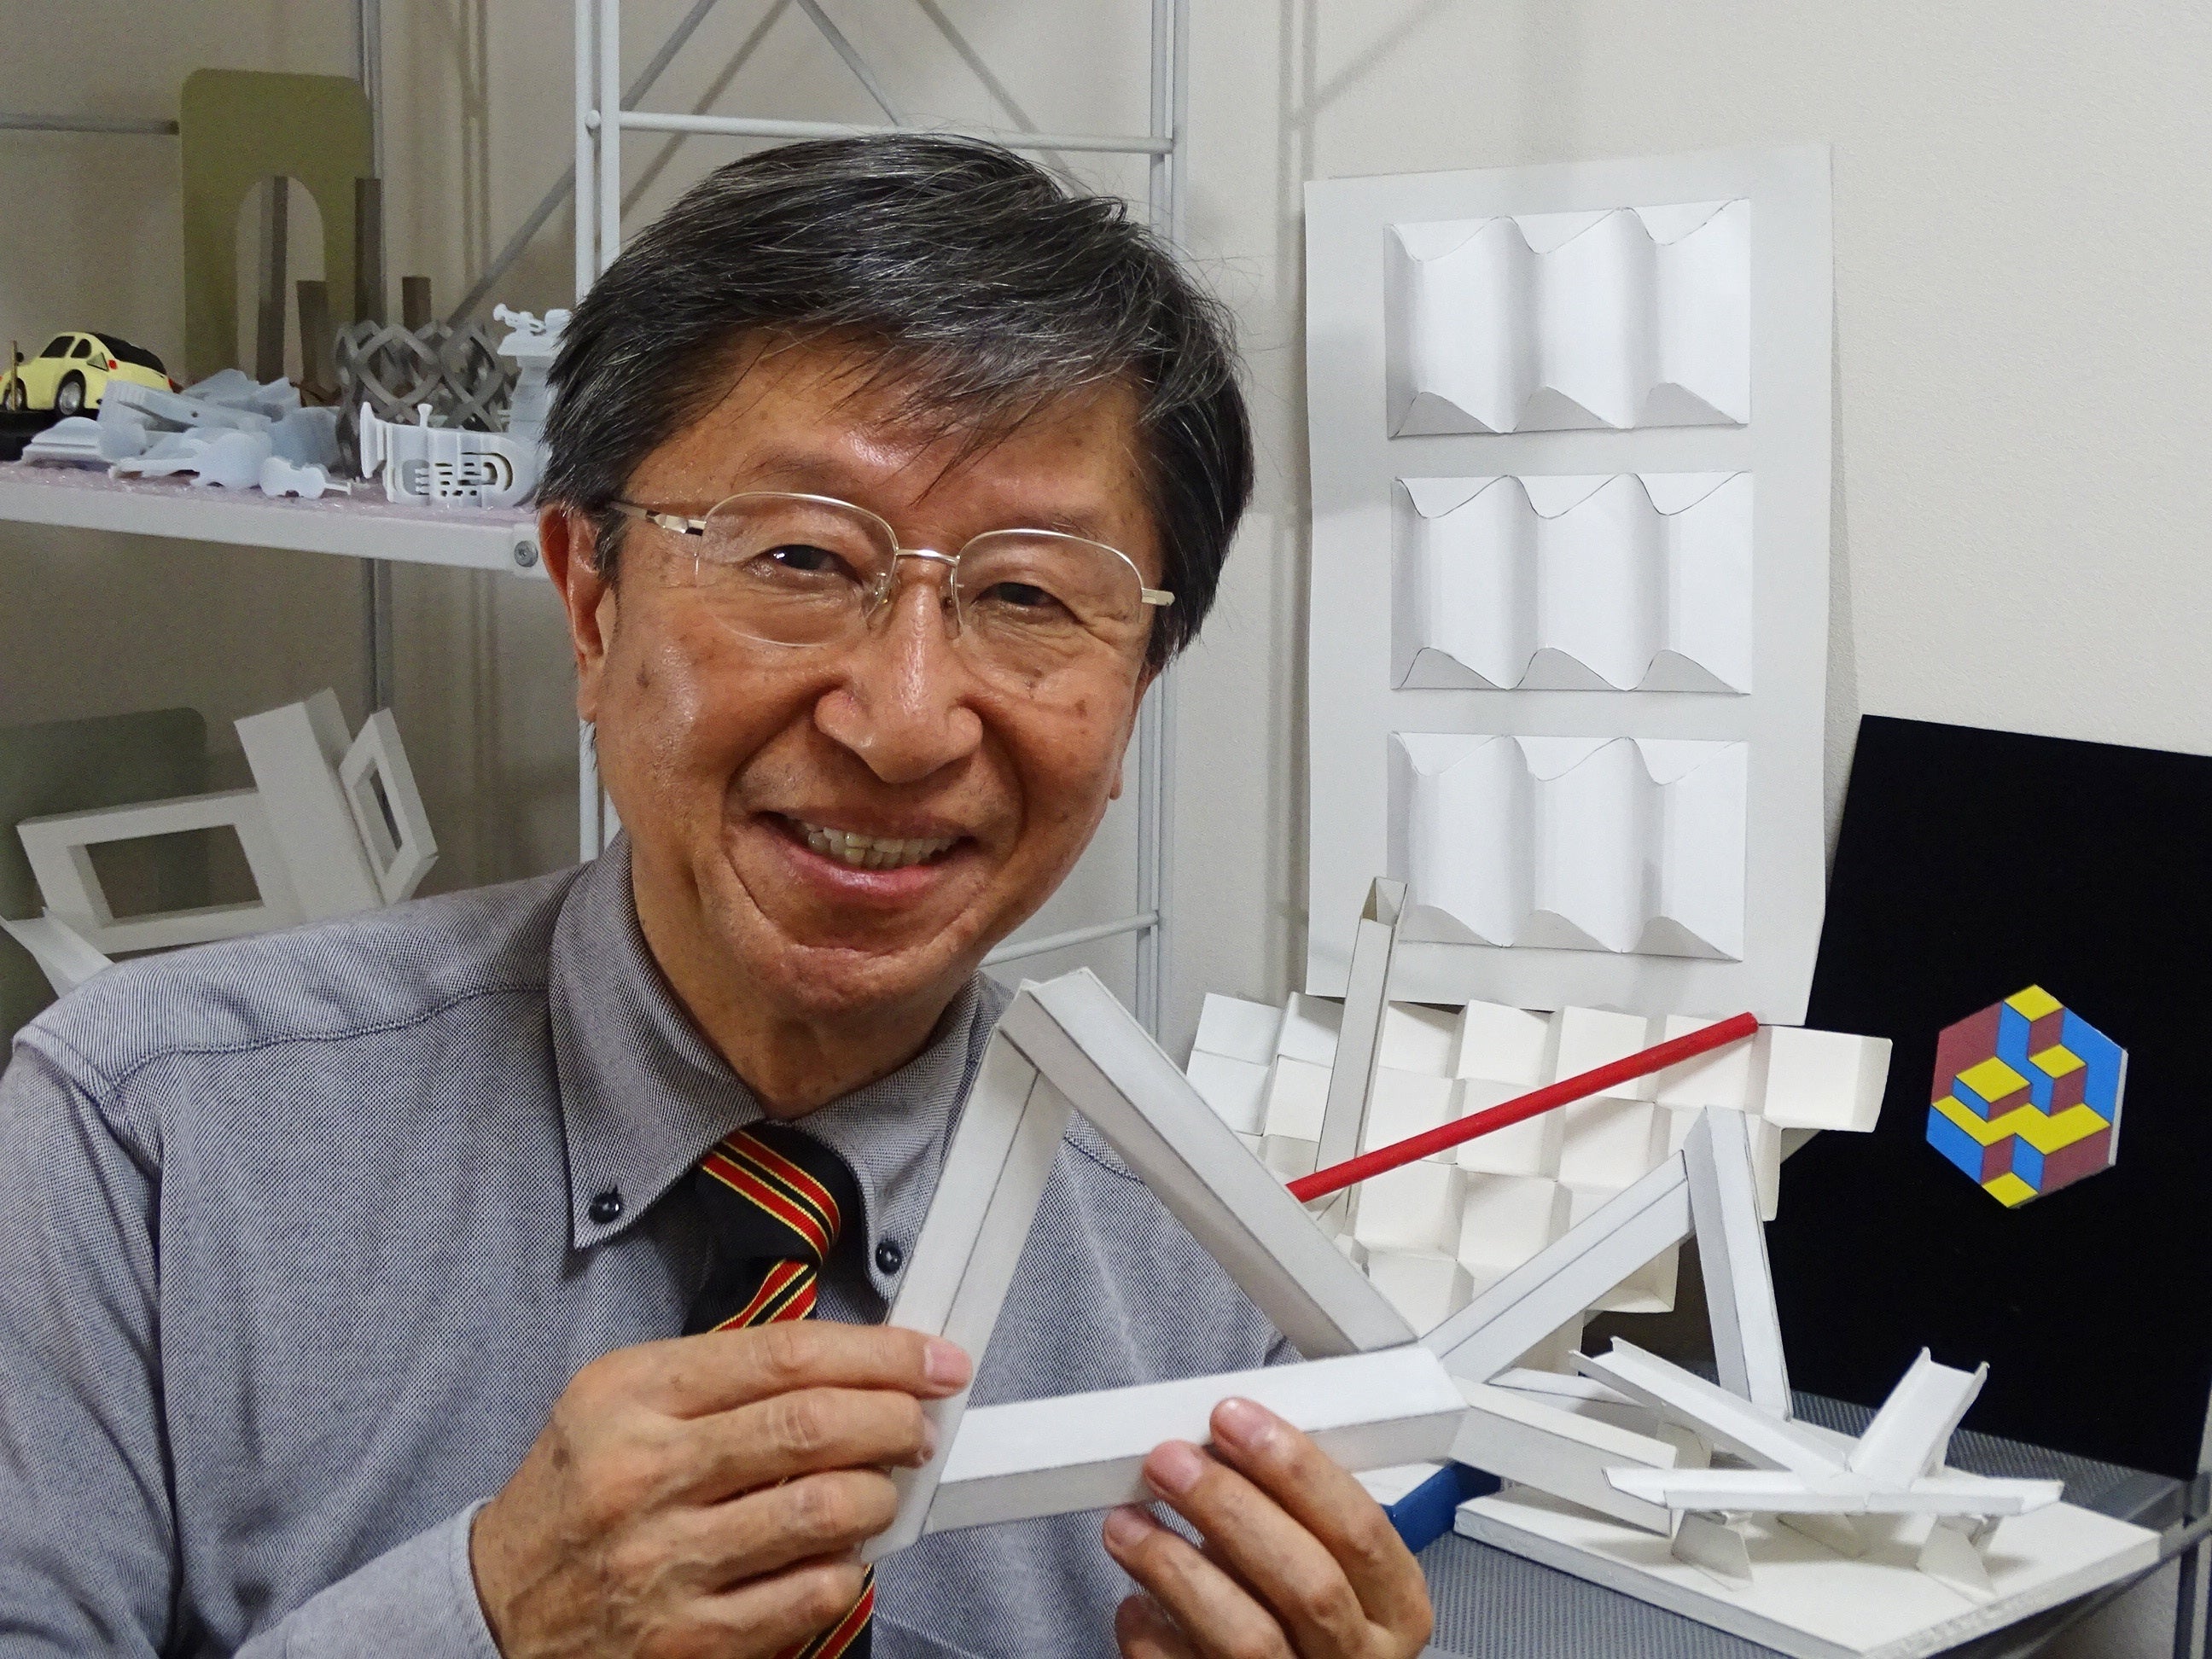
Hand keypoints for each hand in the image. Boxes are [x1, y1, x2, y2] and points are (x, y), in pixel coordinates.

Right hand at [470, 1322, 970, 1658]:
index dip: (880, 1354)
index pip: (786, 1354)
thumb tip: (854, 1365)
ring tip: (881, 1490)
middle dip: (895, 1420)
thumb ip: (727, 1376)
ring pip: (822, 1512)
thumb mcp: (620, 1401)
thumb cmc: (577, 1493)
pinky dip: (846, 1570)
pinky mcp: (686, 1637)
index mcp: (632, 1395)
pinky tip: (840, 1554)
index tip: (932, 1359)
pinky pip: (807, 1595)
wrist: (496, 1609)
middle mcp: (644, 1472)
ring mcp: (664, 1560)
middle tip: (918, 1424)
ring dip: (879, 1497)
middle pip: (812, 1426)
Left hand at [1101, 1399, 1432, 1658]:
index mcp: (1393, 1608)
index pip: (1360, 1530)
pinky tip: (1135, 1601)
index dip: (1296, 1468)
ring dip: (1178, 1566)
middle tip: (1171, 1462)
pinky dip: (1156, 1634)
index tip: (1233, 1419)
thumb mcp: (1318, 1554)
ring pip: (1248, 1638)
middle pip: (1308, 1584)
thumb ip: (1288, 1510)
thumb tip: (1216, 1445)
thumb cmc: (1295, 1612)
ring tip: (1128, 1524)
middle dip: (1230, 1509)